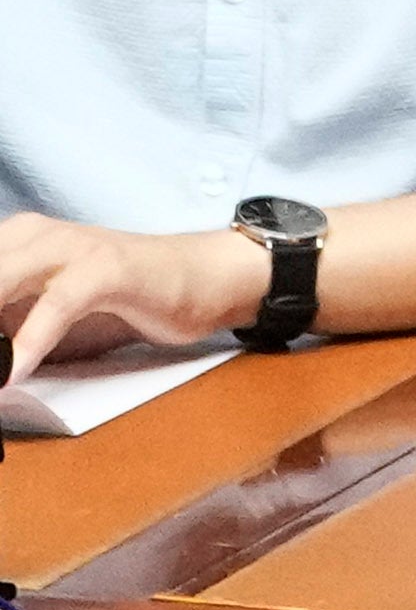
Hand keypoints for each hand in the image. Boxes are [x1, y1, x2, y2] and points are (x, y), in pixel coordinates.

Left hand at [0, 220, 266, 383]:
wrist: (201, 277)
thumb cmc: (120, 298)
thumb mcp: (46, 308)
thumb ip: (7, 324)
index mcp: (13, 239)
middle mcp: (33, 235)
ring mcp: (71, 248)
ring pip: (1, 285)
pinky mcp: (105, 270)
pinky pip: (55, 307)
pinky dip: (28, 343)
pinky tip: (13, 374)